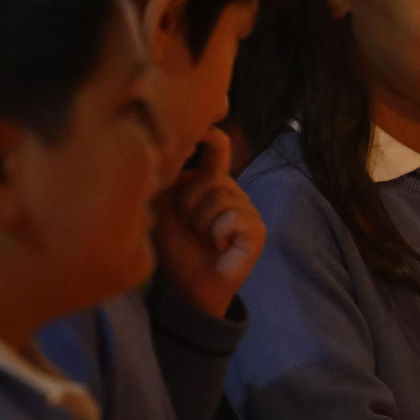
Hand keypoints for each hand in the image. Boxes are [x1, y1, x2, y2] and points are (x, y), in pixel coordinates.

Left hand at [151, 126, 266, 317]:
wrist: (186, 290)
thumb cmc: (175, 250)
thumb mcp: (162, 210)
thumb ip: (166, 182)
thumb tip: (164, 151)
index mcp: (211, 184)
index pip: (218, 149)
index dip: (213, 136)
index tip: (205, 129)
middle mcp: (233, 192)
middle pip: (211, 176)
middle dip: (190, 202)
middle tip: (188, 227)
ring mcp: (248, 211)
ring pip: (220, 197)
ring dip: (201, 223)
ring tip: (202, 240)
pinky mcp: (256, 231)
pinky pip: (233, 218)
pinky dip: (218, 233)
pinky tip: (217, 247)